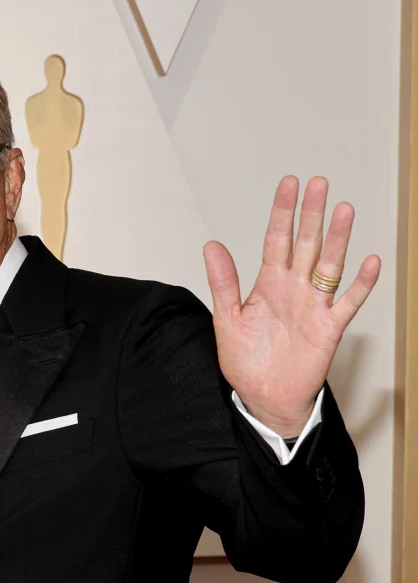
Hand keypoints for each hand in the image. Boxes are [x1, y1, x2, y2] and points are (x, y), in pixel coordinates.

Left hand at [204, 176, 380, 436]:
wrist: (264, 398)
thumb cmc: (246, 361)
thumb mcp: (227, 320)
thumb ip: (223, 283)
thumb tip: (211, 245)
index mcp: (268, 284)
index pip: (276, 240)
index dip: (282, 212)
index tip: (289, 184)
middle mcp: (294, 289)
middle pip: (305, 244)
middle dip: (311, 214)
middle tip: (318, 184)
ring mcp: (313, 306)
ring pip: (329, 265)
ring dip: (337, 239)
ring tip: (344, 210)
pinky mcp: (328, 328)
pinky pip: (348, 302)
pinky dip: (360, 284)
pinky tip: (370, 262)